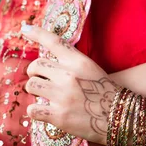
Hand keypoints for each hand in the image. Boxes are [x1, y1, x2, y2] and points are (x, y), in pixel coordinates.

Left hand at [21, 25, 115, 145]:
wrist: (119, 117)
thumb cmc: (104, 92)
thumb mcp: (91, 69)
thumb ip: (71, 62)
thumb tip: (45, 61)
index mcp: (78, 62)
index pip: (54, 42)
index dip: (37, 33)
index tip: (25, 28)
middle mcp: (68, 76)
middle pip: (35, 66)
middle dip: (35, 72)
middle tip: (41, 79)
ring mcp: (62, 96)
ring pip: (31, 86)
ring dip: (35, 90)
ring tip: (45, 95)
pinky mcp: (59, 116)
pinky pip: (33, 109)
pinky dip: (36, 110)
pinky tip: (44, 111)